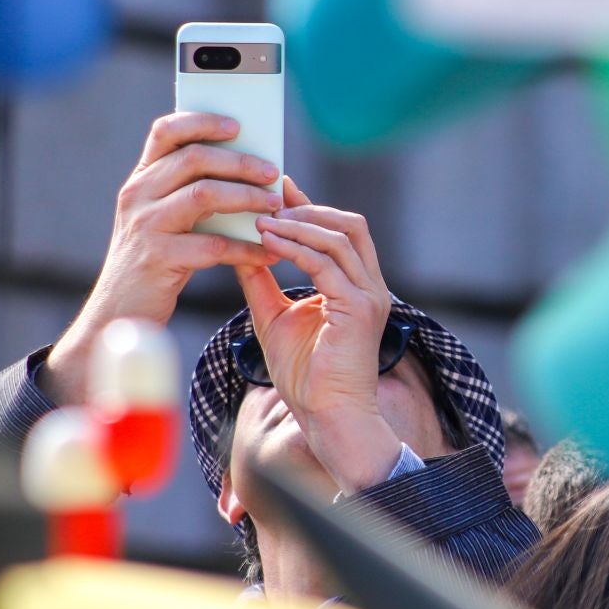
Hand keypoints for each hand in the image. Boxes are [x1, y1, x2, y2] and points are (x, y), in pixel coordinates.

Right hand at [43, 112, 281, 403]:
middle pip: (194, 158)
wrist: (119, 313)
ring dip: (246, 197)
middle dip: (240, 161)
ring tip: (274, 206)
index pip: (165, 131)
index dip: (202, 121)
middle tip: (273, 172)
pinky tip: (267, 254)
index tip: (236, 125)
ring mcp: (144, 225)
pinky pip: (212, 245)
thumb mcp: (161, 219)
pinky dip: (245, 248)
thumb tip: (247, 170)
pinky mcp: (157, 258)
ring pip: (204, 194)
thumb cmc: (154, 261)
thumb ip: (189, 192)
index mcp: (140, 180)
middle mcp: (137, 195)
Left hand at [236, 176, 402, 491]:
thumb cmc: (305, 378)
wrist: (327, 419)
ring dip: (299, 223)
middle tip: (267, 199)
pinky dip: (297, 247)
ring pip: (340, 237)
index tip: (274, 189)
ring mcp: (369, 296)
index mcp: (357, 286)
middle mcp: (370, 286)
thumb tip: (238, 248)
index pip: (338, 231)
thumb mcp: (274, 318)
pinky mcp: (359, 310)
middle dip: (308, 206)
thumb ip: (262, 282)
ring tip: (263, 219)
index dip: (308, 206)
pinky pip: (327, 264)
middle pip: (349, 223)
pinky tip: (268, 242)